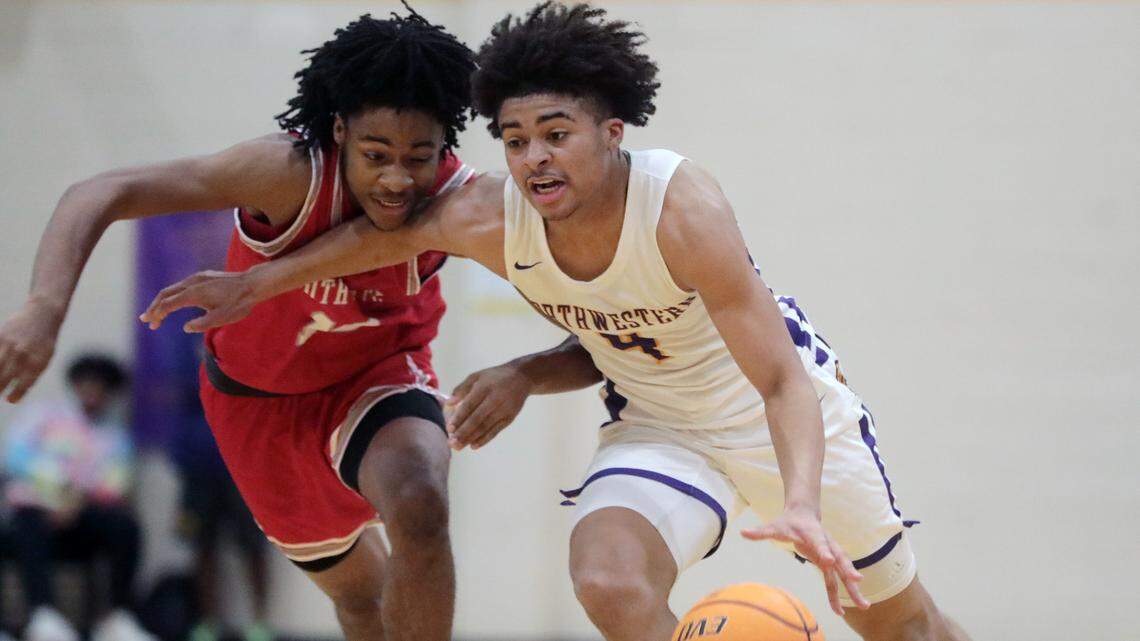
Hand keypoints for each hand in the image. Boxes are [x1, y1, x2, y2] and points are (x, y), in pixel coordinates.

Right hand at [0, 299, 63, 402]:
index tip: (10, 399)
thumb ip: (34, 372)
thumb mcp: (46, 357)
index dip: (15, 395)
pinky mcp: (1, 336)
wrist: (43, 313)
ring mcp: (11, 345)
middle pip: (5, 378)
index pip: (23, 384)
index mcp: (38, 362)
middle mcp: (24, 354)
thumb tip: (20, 388)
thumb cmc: (45, 339)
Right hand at [139, 270, 256, 332]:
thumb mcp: (221, 318)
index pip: (168, 304)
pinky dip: (174, 295)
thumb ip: (201, 324)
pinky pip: (182, 285)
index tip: (151, 324)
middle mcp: (192, 282)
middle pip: (165, 294)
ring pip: (173, 288)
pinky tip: (175, 303)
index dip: (157, 315)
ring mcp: (198, 277)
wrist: (253, 284)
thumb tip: (186, 327)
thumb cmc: (239, 303)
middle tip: (147, 320)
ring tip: (158, 314)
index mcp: (194, 294)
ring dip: (163, 301)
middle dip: (154, 307)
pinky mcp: (203, 276)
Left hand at [445, 363, 533, 450]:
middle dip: (463, 432)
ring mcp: (503, 409)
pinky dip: (485, 439)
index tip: (449, 429)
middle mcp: (495, 399)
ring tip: (459, 447)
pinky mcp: (510, 417)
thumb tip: (448, 403)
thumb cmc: (494, 377)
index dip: (459, 418)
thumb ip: (461, 388)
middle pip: (477, 419)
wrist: (522, 377)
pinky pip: (496, 430)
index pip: (469, 405)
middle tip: (451, 443)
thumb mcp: (477, 376)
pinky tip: (474, 445)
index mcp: (484, 387)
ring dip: (471, 438)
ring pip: (486, 427)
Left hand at [742, 504, 868, 615]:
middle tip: (857, 581)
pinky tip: (842, 611)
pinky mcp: (830, 563)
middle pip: (839, 558)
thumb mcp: (774, 525)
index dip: (824, 550)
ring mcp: (831, 554)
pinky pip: (836, 580)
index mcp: (813, 534)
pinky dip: (840, 594)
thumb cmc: (788, 521)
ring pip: (843, 572)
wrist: (804, 513)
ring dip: (852, 588)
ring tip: (864, 605)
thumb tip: (742, 533)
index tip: (829, 560)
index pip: (820, 542)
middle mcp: (826, 544)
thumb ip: (761, 532)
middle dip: (848, 570)